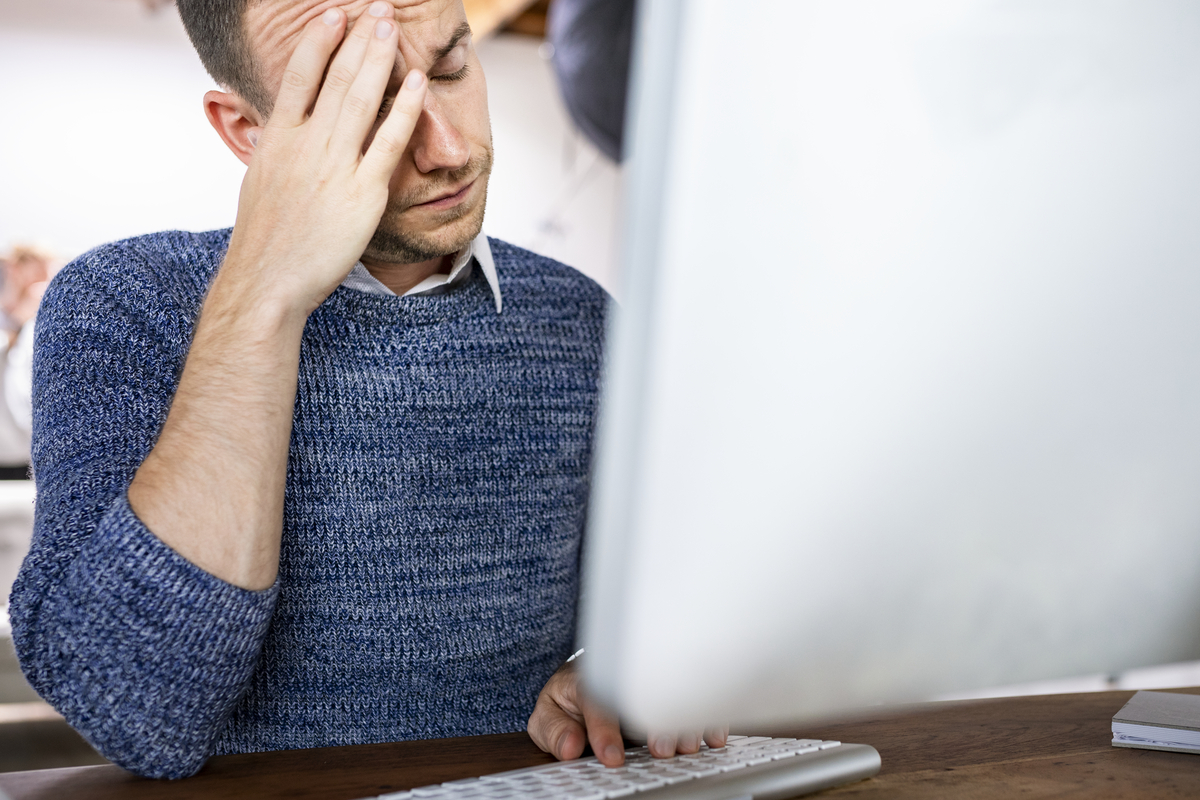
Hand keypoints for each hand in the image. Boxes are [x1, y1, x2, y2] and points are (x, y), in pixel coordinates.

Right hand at [220, 2, 427, 316]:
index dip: (318, 42)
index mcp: (277, 140)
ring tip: (391, 27)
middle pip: (335, 78)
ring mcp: (335, 167)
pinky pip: (389, 141)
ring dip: (378, 58)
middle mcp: (305, 146)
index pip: (299, 77)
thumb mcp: (259, 182)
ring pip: (360, 99)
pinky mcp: (363, 193)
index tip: (334, 16)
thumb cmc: (266, 240)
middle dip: (358, 39)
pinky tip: (417, 81)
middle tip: (377, 9)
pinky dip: (405, 107)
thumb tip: (281, 131)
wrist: (268, 280)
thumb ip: (275, 150)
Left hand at [527, 660, 727, 766]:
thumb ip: (554, 730)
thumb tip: (570, 747)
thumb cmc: (569, 698)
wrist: (584, 675)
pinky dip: (707, 716)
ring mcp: (649, 679)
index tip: (611, 758)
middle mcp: (623, 676)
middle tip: (662, 750)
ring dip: (684, 720)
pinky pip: (692, 695)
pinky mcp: (670, 688)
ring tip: (689, 745)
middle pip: (644, 691)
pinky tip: (714, 735)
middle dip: (656, 722)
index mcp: (588, 680)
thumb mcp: (548, 712)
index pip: (596, 701)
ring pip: (673, 691)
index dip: (604, 731)